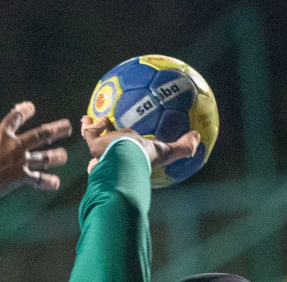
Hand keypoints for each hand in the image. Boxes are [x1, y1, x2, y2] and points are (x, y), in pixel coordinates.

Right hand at [0, 101, 70, 193]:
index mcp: (2, 136)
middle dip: (56, 130)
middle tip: (68, 126)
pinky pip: (39, 180)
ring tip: (64, 155)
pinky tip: (55, 183)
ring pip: (45, 157)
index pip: (14, 117)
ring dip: (56, 156)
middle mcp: (16, 146)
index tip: (30, 107)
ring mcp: (22, 162)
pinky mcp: (23, 177)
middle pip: (41, 134)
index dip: (23, 110)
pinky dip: (47, 182)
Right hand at [81, 115, 199, 175]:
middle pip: (111, 148)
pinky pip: (90, 133)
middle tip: (106, 126)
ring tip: (88, 119)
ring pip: (95, 141)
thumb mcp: (168, 152)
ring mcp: (104, 152)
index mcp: (132, 156)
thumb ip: (183, 146)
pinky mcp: (94, 146)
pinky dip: (90, 125)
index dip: (130, 144)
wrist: (127, 159)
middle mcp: (117, 156)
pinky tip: (89, 117)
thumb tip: (198, 137)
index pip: (131, 149)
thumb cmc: (147, 157)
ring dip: (93, 130)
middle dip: (107, 139)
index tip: (130, 137)